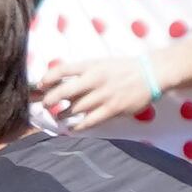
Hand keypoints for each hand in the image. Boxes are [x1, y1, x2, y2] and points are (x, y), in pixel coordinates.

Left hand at [33, 42, 167, 130]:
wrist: (151, 73)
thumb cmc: (122, 69)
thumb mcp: (100, 64)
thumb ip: (81, 73)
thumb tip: (57, 83)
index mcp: (91, 66)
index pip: (61, 70)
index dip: (47, 78)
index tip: (40, 85)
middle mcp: (95, 80)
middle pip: (63, 92)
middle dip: (49, 100)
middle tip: (46, 105)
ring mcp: (103, 95)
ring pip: (74, 108)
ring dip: (63, 114)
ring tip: (60, 116)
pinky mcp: (112, 109)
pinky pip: (89, 121)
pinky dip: (77, 126)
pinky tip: (72, 127)